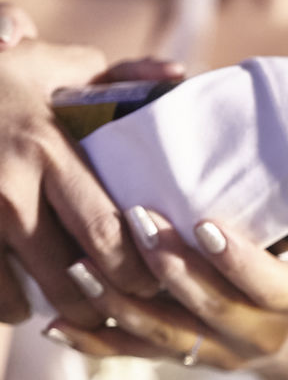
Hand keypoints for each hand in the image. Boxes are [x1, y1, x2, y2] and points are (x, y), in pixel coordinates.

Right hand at [0, 4, 181, 324]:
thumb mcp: (55, 65)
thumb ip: (119, 75)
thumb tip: (178, 75)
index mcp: (47, 147)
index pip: (108, 228)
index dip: (139, 267)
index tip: (160, 279)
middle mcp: (8, 186)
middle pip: (74, 271)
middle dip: (109, 300)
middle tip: (131, 307)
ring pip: (28, 289)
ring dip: (63, 311)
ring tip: (87, 314)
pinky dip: (9, 307)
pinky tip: (25, 307)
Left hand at [44, 207, 287, 370]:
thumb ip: (265, 214)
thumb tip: (222, 148)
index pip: (267, 283)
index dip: (236, 259)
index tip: (203, 224)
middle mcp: (262, 333)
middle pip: (210, 305)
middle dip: (169, 265)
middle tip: (135, 222)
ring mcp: (224, 353)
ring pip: (166, 333)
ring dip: (121, 301)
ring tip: (82, 267)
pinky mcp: (189, 364)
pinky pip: (138, 355)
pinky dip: (96, 342)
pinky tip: (58, 326)